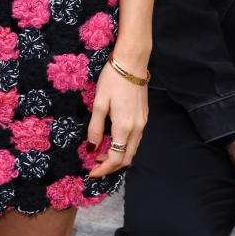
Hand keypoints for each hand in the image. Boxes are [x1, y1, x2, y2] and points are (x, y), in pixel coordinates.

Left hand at [86, 61, 148, 179]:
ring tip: (100, 153)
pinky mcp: (144, 117)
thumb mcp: (99, 103)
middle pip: (127, 158)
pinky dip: (124, 146)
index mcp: (124, 126)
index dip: (103, 169)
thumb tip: (91, 148)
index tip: (91, 172)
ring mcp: (143, 123)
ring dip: (117, 156)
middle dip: (110, 166)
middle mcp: (137, 128)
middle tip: (94, 164)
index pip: (116, 158)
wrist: (132, 63)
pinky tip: (112, 140)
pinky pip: (135, 139)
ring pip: (132, 150)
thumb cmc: (113, 80)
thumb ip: (95, 128)